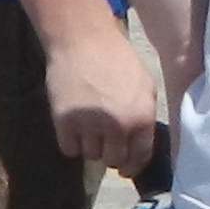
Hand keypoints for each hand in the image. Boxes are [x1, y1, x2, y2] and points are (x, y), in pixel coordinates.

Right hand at [45, 14, 166, 170]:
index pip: (139, 156)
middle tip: (104, 142)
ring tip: (88, 128)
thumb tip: (138, 145)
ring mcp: (90, 125)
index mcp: (142, 117)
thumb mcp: (144, 86)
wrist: (82, 40)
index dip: (132, 166)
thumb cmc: (117, 59)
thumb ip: (144, 117)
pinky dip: (71, 142)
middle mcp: (118, 126)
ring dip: (90, 146)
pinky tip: (73, 127)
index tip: (125, 168)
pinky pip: (69, 149)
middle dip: (110, 154)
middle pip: (113, 159)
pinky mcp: (64, 122)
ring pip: (90, 155)